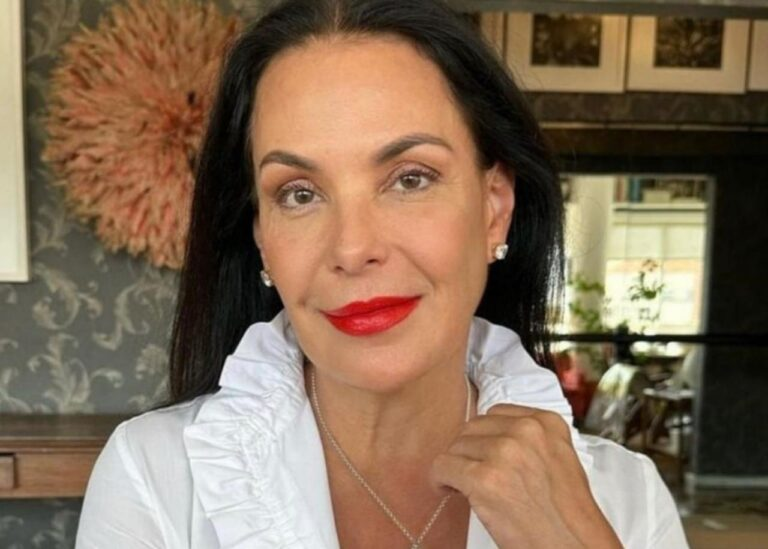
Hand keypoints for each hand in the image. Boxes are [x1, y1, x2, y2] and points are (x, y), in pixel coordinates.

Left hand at [429, 404, 622, 548]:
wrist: (574, 546)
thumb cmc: (567, 516)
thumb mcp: (558, 461)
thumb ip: (529, 442)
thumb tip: (490, 440)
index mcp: (547, 423)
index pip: (496, 414)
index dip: (485, 437)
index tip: (483, 454)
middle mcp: (526, 431)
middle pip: (473, 428)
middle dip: (468, 452)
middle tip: (471, 474)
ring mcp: (505, 452)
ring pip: (456, 447)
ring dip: (455, 466)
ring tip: (465, 487)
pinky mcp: (484, 478)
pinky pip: (443, 466)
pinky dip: (440, 479)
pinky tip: (450, 490)